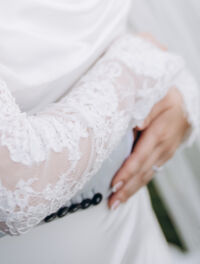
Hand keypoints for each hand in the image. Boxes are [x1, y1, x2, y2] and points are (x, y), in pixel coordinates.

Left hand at [108, 87, 188, 209]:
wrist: (188, 100)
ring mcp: (166, 153)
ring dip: (132, 189)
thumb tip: (137, 124)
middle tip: (110, 203)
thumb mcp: (158, 96)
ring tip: (116, 203)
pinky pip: (152, 171)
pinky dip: (140, 182)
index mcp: (160, 133)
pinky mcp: (165, 154)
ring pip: (147, 174)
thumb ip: (147, 109)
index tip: (113, 184)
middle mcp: (164, 147)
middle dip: (126, 188)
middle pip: (143, 172)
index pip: (140, 157)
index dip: (127, 172)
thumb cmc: (167, 94)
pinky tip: (129, 189)